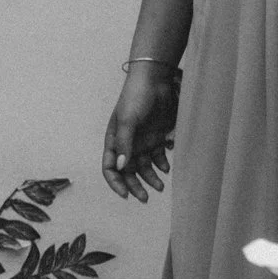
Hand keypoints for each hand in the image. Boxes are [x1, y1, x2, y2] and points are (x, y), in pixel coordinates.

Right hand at [103, 62, 178, 197]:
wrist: (156, 80)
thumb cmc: (136, 97)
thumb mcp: (128, 120)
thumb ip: (124, 144)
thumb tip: (121, 167)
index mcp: (113, 141)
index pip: (110, 168)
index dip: (116, 183)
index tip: (126, 195)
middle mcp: (127, 144)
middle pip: (128, 172)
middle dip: (135, 186)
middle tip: (145, 198)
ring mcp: (142, 141)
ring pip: (145, 167)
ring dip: (151, 178)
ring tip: (160, 187)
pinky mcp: (156, 137)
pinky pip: (158, 157)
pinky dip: (162, 165)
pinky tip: (167, 168)